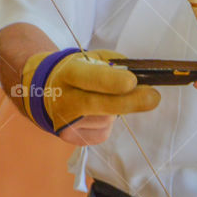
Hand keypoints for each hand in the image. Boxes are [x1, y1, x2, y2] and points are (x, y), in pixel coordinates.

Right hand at [23, 50, 160, 144]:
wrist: (42, 92)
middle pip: (101, 105)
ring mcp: (65, 122)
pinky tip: (95, 114)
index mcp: (68, 73)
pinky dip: (106, 124)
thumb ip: (113, 63)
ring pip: (107, 120)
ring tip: (101, 100)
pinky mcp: (71, 139)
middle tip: (154, 98)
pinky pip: (103, 133)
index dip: (112, 82)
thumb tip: (139, 77)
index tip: (133, 82)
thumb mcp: (89, 58)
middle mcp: (64, 99)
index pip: (90, 78)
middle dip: (131, 102)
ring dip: (114, 111)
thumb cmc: (75, 72)